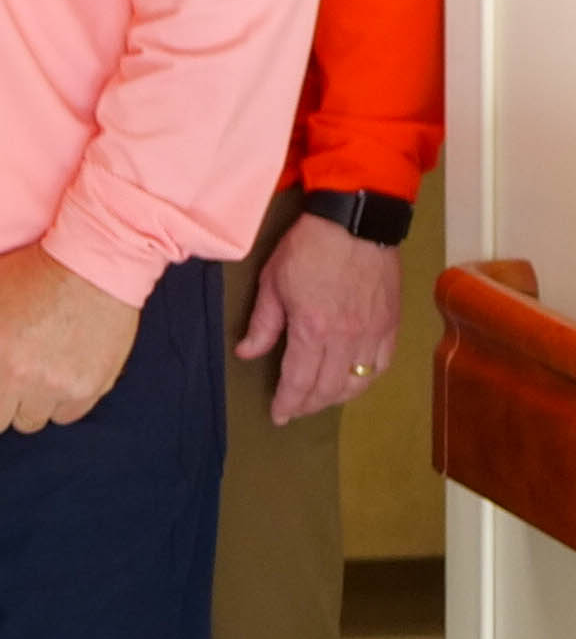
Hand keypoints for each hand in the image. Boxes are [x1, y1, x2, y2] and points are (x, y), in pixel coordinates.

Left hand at [0, 244, 140, 434]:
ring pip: (30, 422)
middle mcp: (17, 376)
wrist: (94, 263)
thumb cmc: (33, 269)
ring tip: (35, 374)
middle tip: (1, 382)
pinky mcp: (88, 389)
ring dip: (28, 404)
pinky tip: (61, 374)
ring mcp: (56, 386)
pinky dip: (60, 402)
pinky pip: (65, 417)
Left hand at [241, 212, 403, 423]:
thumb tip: (247, 353)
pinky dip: (366, 381)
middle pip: (329, 389)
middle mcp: (347, 339)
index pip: (299, 381)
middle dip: (309, 405)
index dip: (287, 403)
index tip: (278, 415)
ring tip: (319, 400)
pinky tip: (352, 382)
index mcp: (313, 330)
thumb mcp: (272, 282)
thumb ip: (263, 324)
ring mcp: (373, 334)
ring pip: (358, 383)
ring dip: (337, 398)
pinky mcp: (391, 325)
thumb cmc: (308, 247)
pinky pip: (382, 366)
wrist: (356, 223)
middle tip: (294, 410)